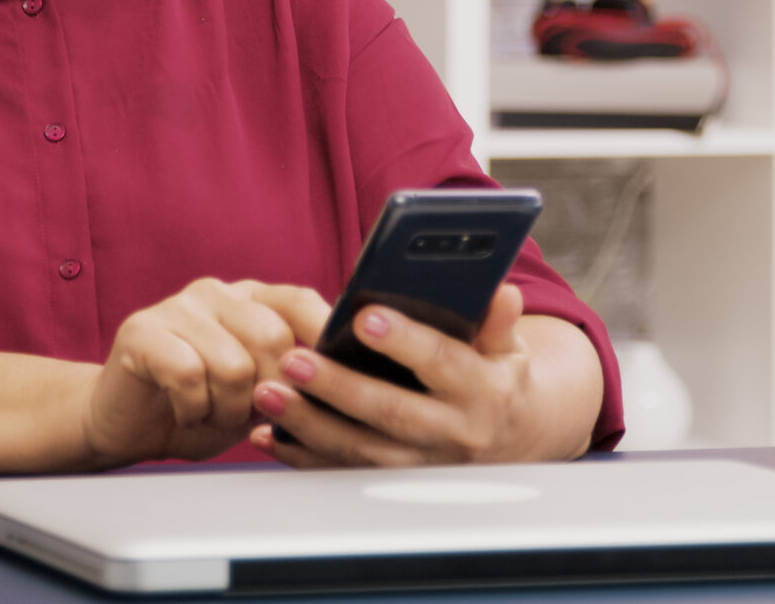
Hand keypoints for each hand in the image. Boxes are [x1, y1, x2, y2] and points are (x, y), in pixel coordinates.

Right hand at [82, 278, 328, 467]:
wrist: (127, 425)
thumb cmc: (201, 408)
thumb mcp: (258, 395)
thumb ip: (293, 379)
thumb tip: (342, 381)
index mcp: (252, 299)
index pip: (300, 301)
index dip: (322, 338)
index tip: (334, 379)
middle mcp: (217, 292)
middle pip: (272, 339)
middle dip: (268, 394)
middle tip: (245, 414)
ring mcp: (178, 306)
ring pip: (233, 366)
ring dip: (226, 410)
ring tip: (210, 414)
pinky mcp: (142, 330)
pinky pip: (187, 376)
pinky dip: (192, 409)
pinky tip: (183, 412)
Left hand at [246, 284, 555, 467]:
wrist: (506, 436)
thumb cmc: (494, 377)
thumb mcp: (507, 348)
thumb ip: (496, 321)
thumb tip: (500, 291)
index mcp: (482, 391)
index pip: (442, 362)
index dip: (403, 340)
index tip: (363, 317)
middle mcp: (453, 434)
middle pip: (391, 411)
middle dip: (338, 387)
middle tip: (293, 360)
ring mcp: (420, 465)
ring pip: (360, 450)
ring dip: (309, 425)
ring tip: (268, 394)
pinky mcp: (392, 482)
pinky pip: (341, 473)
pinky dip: (301, 457)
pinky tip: (267, 435)